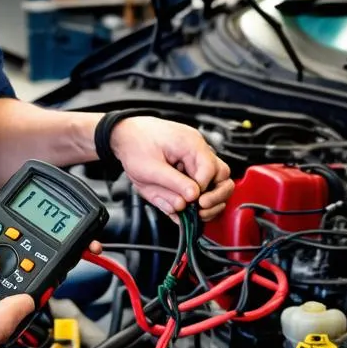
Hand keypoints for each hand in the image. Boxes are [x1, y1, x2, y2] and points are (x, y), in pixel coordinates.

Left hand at [109, 116, 233, 221]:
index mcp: (191, 145)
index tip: (194, 202)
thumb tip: (191, 198)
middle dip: (215, 197)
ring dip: (209, 200)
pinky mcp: (189, 169)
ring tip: (195, 212)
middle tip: (200, 209)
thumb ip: (173, 184)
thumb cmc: (135, 144)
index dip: (203, 190)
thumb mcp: (150, 168)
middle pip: (222, 176)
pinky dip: (195, 200)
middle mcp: (198, 151)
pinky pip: (201, 186)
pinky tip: (184, 210)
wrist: (125, 135)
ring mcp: (195, 160)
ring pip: (216, 182)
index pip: (211, 170)